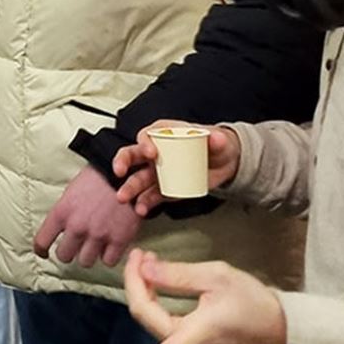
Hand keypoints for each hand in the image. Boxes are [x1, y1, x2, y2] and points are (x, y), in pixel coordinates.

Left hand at [34, 164, 143, 267]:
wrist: (125, 174)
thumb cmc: (97, 179)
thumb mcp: (71, 192)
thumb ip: (64, 214)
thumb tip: (59, 230)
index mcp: (61, 213)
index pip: (41, 241)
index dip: (41, 250)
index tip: (43, 252)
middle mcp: (77, 227)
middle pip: (64, 256)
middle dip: (68, 252)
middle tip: (74, 247)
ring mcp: (98, 235)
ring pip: (85, 262)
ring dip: (88, 255)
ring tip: (92, 246)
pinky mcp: (119, 240)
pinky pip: (108, 261)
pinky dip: (108, 256)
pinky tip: (108, 247)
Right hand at [113, 121, 241, 216]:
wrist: (224, 164)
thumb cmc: (215, 146)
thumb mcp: (220, 140)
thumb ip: (218, 139)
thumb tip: (216, 138)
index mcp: (165, 134)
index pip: (148, 134)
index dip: (145, 142)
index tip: (151, 153)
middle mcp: (156, 152)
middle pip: (132, 154)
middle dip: (123, 162)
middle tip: (120, 170)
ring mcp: (158, 171)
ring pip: (138, 178)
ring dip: (129, 188)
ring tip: (124, 197)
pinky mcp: (164, 188)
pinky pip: (150, 196)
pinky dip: (145, 203)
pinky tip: (141, 209)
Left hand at [118, 249, 285, 343]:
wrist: (280, 325)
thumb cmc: (252, 302)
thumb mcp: (218, 278)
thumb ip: (179, 275)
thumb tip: (144, 270)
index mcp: (197, 334)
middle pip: (147, 318)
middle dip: (135, 284)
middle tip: (140, 254)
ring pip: (152, 319)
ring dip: (142, 290)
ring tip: (146, 259)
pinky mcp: (192, 341)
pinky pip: (162, 321)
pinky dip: (152, 298)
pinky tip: (154, 278)